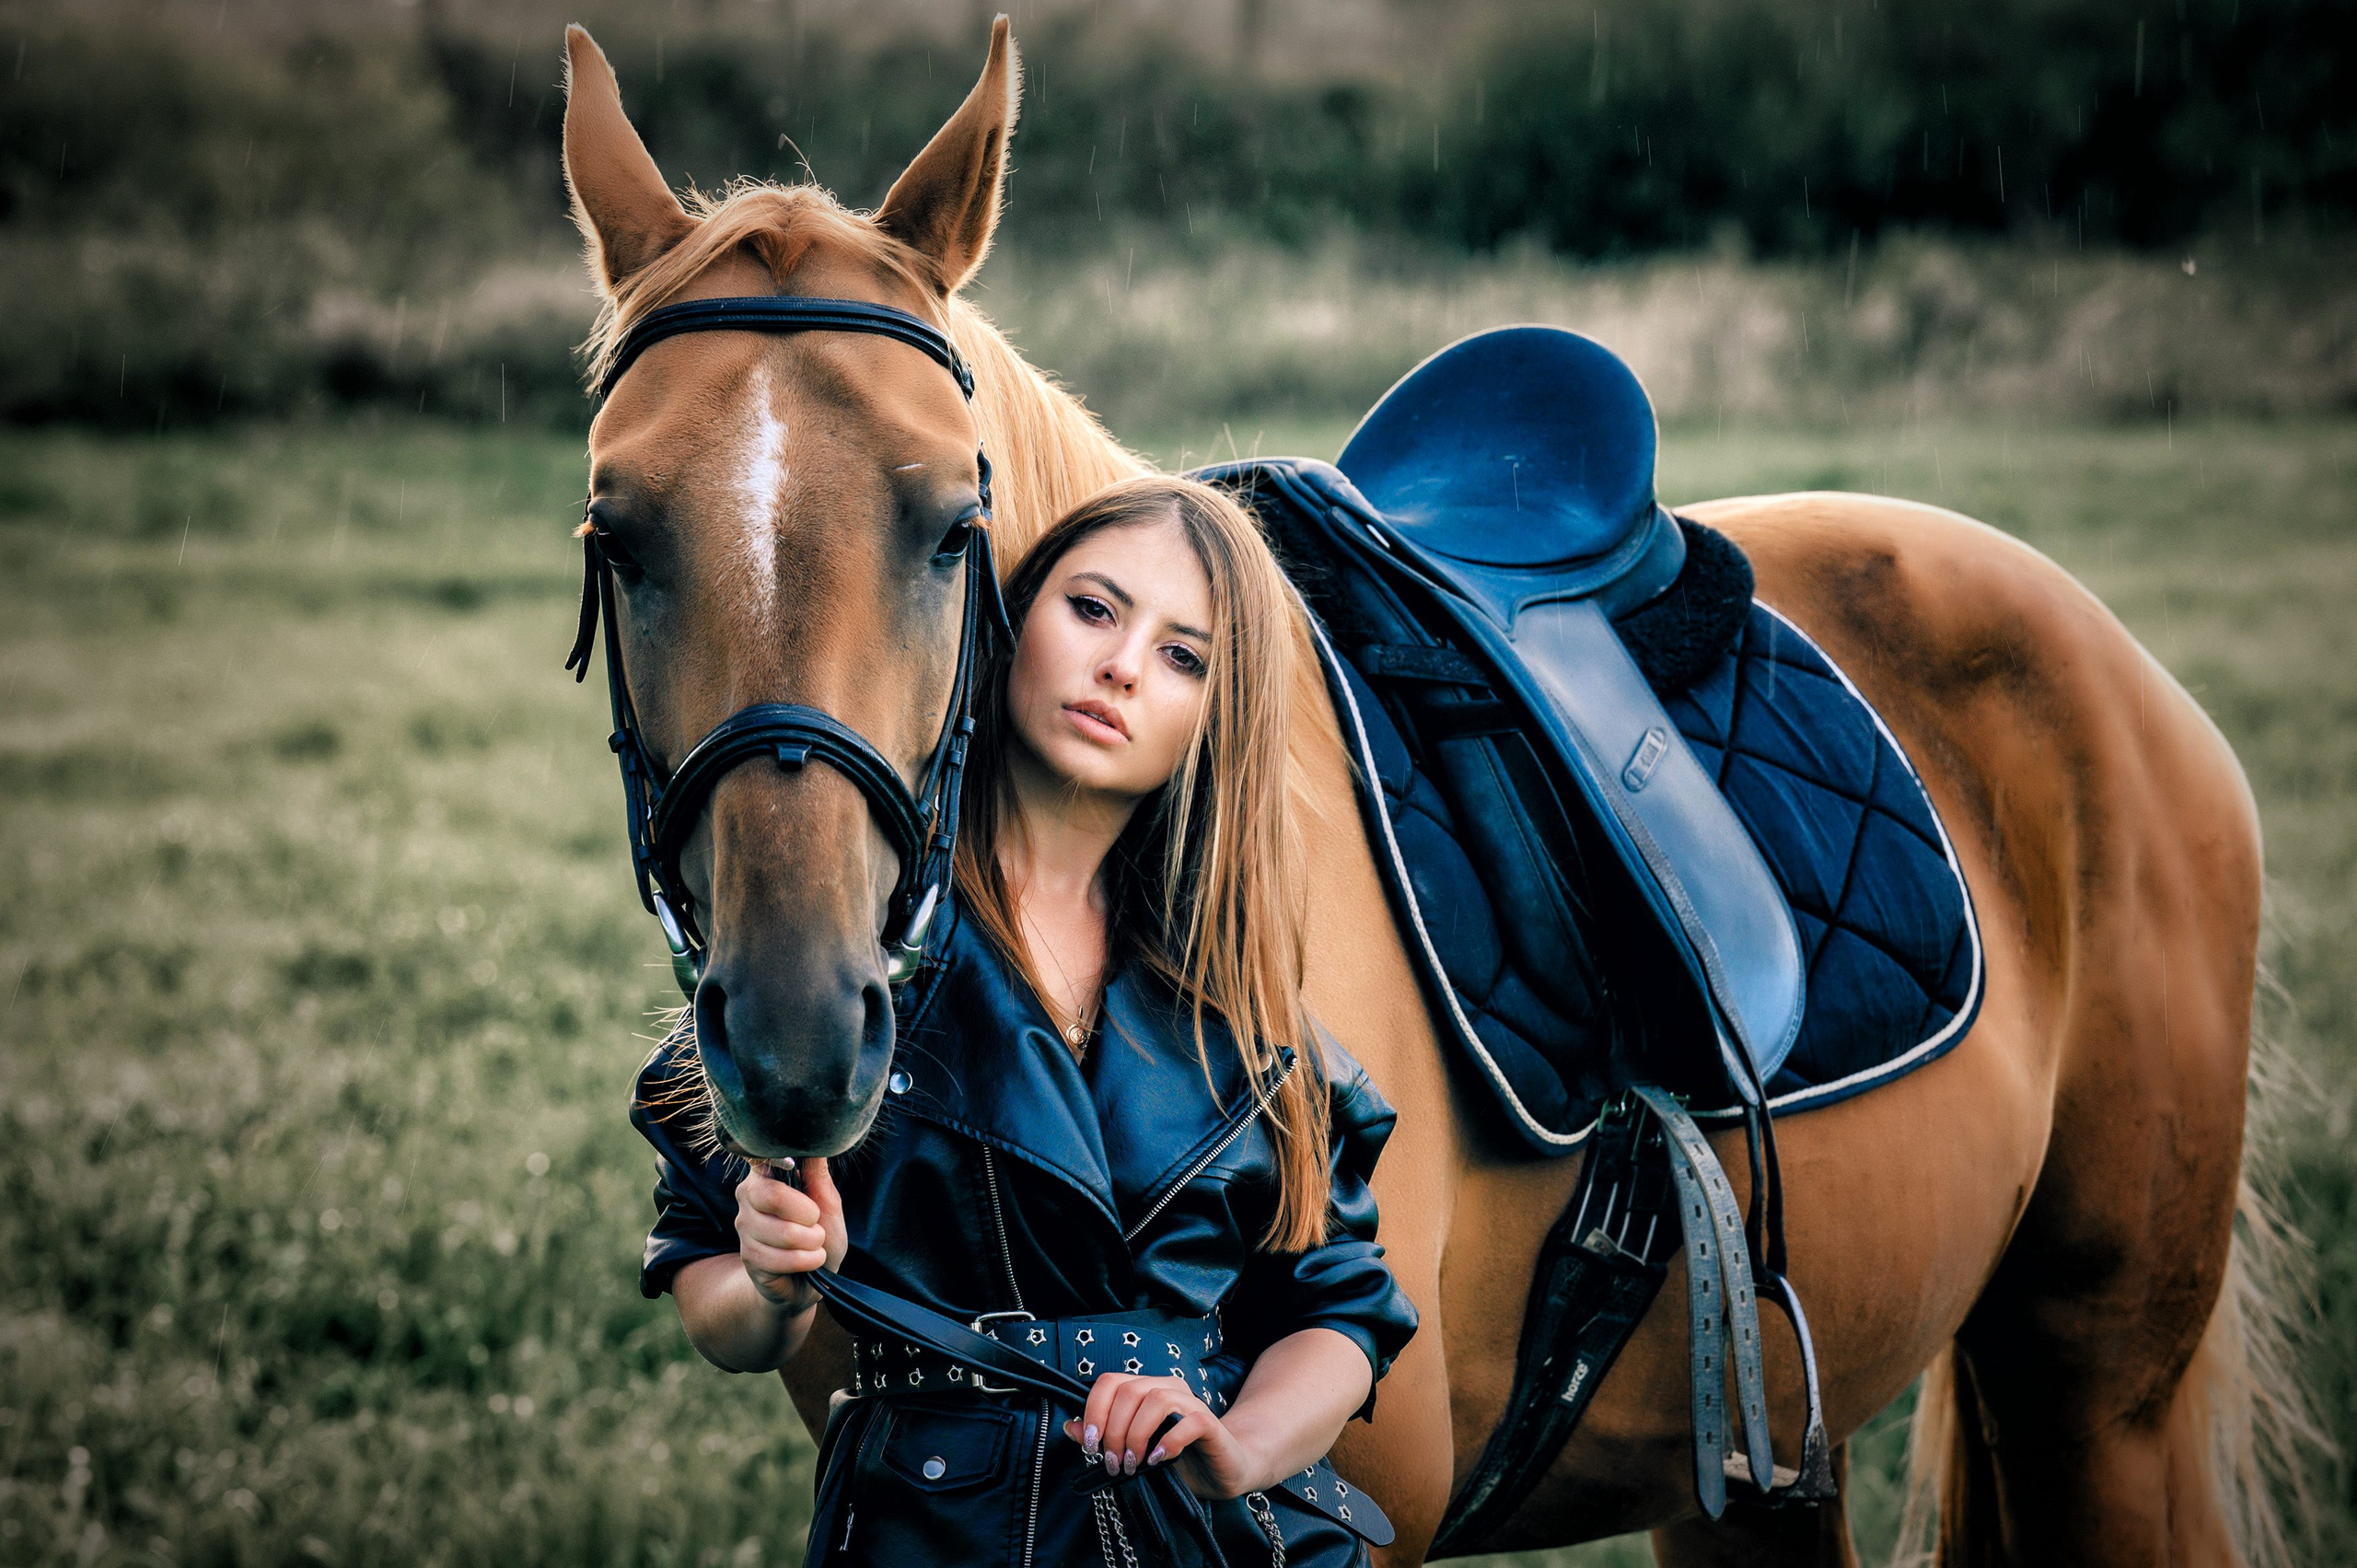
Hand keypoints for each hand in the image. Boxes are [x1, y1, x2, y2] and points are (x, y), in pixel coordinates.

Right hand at [733, 1156, 845, 1315]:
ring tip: (813, 1244)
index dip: (781, 1161)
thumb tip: (817, 1142)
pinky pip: (785, 1259)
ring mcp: (744, 1227)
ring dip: (813, 1243)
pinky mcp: (749, 1257)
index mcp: (766, 1175)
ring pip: (785, 1233)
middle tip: (816, 1223)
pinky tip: (808, 1262)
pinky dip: (808, 1261)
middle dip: (809, 1215)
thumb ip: (817, 1175)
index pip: (764, 1157)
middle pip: (773, 1196)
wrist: (812, 1280)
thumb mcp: (828, 1203)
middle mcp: (748, 1196)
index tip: (797, 1169)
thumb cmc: (821, 1236)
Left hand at [1062, 1374, 1256, 1498]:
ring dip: (1137, 1435)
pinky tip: (1159, 1460)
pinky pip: (1190, 1421)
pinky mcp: (1212, 1424)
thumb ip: (1104, 1437)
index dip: (1094, 1410)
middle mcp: (1169, 1389)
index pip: (1111, 1381)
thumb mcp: (1134, 1452)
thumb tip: (1071, 1426)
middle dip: (1114, 1430)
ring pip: (1157, 1400)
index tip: (1090, 1445)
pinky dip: (1169, 1441)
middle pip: (1130, 1390)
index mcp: (1147, 1390)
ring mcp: (1192, 1404)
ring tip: (1133, 1463)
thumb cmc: (1177, 1462)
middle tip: (1113, 1464)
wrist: (1223, 1472)